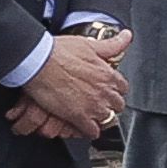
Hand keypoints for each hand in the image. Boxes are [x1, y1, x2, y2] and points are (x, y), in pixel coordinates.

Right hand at [6, 27, 127, 142]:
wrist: (40, 63)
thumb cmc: (59, 52)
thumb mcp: (89, 44)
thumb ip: (111, 44)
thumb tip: (127, 36)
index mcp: (108, 74)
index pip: (123, 87)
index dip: (115, 89)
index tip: (107, 89)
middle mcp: (104, 91)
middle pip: (117, 105)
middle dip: (110, 105)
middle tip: (98, 103)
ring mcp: (93, 106)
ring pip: (107, 120)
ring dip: (100, 118)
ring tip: (91, 117)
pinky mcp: (79, 117)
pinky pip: (92, 131)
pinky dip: (89, 131)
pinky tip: (84, 127)